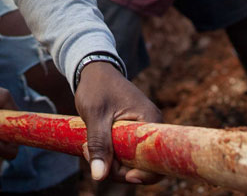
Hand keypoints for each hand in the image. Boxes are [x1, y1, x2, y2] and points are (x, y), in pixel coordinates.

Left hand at [74, 62, 163, 184]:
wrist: (93, 70)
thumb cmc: (96, 87)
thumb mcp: (95, 114)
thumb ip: (99, 144)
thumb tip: (99, 176)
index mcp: (151, 120)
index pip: (159, 159)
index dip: (144, 174)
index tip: (122, 174)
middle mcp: (152, 127)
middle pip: (144, 163)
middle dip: (118, 168)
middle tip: (90, 154)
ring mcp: (142, 130)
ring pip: (132, 160)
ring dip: (110, 161)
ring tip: (87, 147)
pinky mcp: (132, 132)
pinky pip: (126, 153)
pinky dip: (110, 155)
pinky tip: (92, 147)